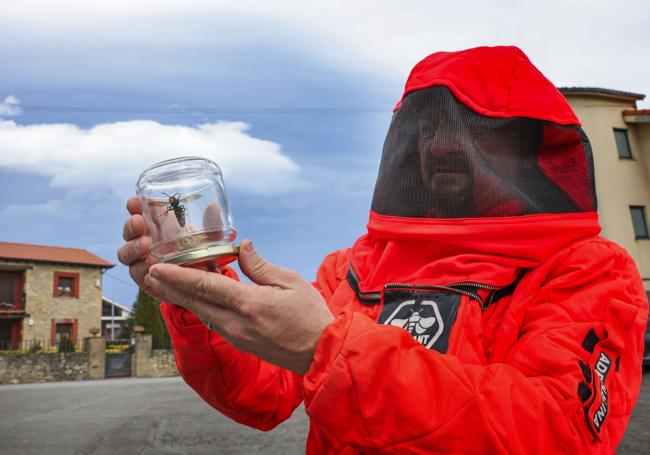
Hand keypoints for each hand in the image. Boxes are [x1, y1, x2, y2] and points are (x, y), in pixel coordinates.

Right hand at [117, 197, 225, 294]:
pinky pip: (135, 272)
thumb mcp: (209, 239)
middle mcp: (146, 241)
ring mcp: (143, 260)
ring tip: (144, 244)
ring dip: (131, 247)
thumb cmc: (201, 255)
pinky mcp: (145, 278)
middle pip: (129, 231)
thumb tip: (213, 207)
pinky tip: (148, 265)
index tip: (134, 201)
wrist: (202, 284)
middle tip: (139, 222)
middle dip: (130, 225)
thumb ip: (211, 225)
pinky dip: (139, 268)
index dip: (135, 205)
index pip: (140, 212)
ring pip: (125, 252)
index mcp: (158, 227)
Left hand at [144, 240, 334, 374]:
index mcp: (250, 305)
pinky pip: (210, 320)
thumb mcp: (290, 282)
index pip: (206, 287)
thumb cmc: (310, 315)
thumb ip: (260, 265)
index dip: (178, 276)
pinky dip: (195, 306)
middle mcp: (236, 323)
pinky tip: (188, 297)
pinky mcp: (238, 341)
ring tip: (158, 283)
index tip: (157, 267)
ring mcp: (235, 335)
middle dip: (167, 287)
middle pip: (193, 302)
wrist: (320, 353)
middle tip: (146, 272)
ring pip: (199, 312)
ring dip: (178, 297)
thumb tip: (240, 245)